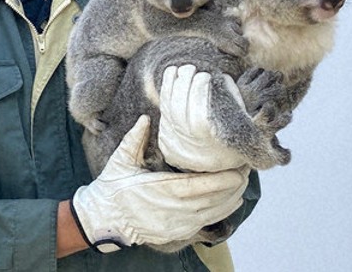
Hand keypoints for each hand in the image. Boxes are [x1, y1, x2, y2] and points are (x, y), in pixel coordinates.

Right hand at [70, 115, 248, 251]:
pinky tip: (233, 200)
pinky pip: (208, 222)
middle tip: (246, 170)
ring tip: (243, 183)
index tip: (237, 168)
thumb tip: (146, 118)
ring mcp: (177, 223)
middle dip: (233, 186)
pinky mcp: (178, 232)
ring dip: (232, 198)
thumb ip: (134, 139)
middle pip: (212, 199)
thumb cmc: (112, 188)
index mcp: (159, 189)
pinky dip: (223, 211)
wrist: (105, 219)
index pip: (198, 185)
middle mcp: (172, 209)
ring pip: (214, 212)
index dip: (221, 179)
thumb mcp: (120, 161)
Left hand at [157, 64, 248, 171]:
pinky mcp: (165, 140)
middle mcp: (190, 147)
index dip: (199, 94)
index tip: (205, 75)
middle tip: (191, 68)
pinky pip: (163, 113)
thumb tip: (222, 77)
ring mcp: (175, 144)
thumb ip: (234, 102)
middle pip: (180, 111)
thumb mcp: (244, 127)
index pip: (199, 117)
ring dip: (172, 85)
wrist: (219, 168)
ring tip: (179, 68)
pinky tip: (171, 76)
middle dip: (184, 85)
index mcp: (210, 147)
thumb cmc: (236, 140)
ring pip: (168, 111)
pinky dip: (166, 93)